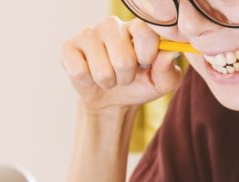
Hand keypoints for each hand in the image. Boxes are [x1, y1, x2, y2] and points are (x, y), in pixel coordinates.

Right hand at [60, 16, 182, 116]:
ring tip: (110, 77)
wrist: (112, 100)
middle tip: (125, 75)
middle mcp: (112, 24)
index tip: (146, 64)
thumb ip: (169, 69)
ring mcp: (88, 33)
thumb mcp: (162, 82)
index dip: (147, 55)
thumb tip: (170, 53)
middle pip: (123, 59)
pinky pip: (80, 72)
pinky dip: (88, 82)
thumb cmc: (141, 84)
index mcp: (137, 27)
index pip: (145, 32)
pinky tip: (90, 75)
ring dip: (109, 82)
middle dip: (127, 77)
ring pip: (102, 70)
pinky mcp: (68, 47)